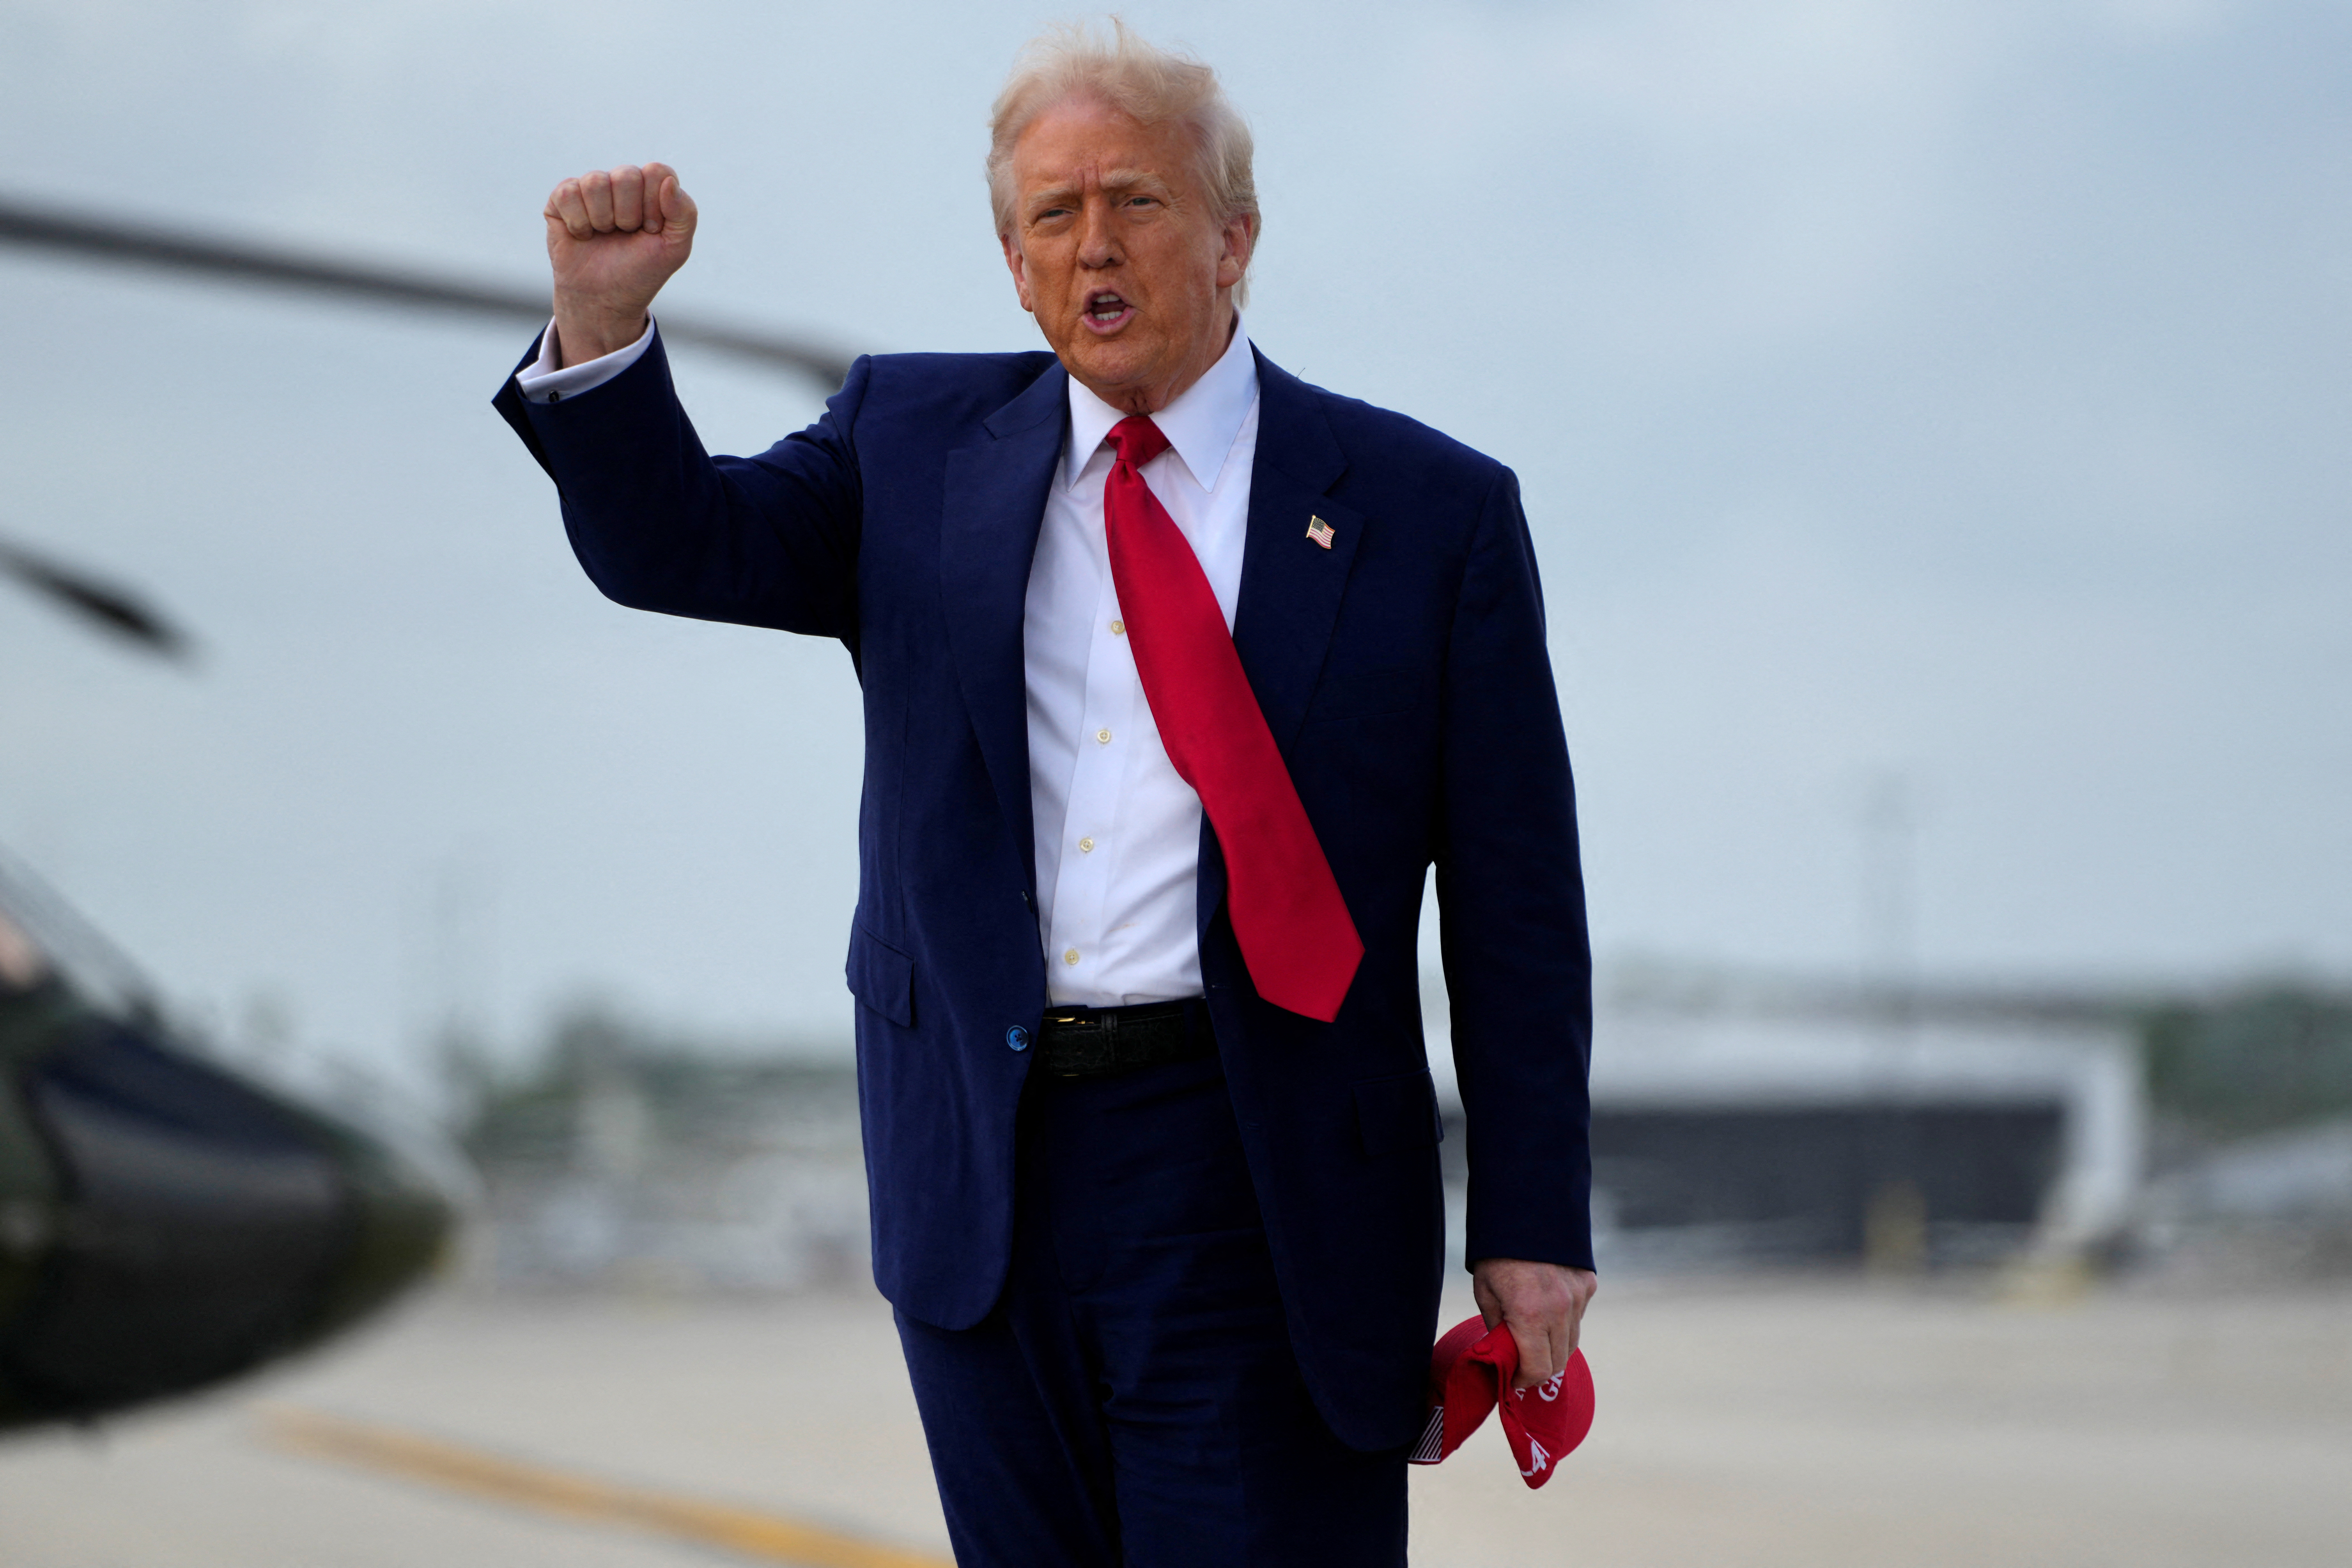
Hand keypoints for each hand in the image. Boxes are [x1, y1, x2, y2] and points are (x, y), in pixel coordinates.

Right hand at [543, 162, 697, 366]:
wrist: (605, 298)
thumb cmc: (641, 271)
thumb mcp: (675, 249)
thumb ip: (685, 214)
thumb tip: (669, 182)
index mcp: (651, 188)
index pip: (656, 171)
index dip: (654, 205)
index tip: (652, 230)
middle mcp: (621, 182)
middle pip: (626, 175)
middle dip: (629, 216)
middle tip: (626, 235)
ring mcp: (591, 188)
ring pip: (595, 182)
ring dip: (603, 220)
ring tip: (604, 235)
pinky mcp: (563, 198)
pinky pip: (568, 193)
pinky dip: (578, 223)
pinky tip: (583, 236)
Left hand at [1470, 1257, 1596, 1389]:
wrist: (1523, 1211)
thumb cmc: (1496, 1255)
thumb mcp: (1486, 1294)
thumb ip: (1498, 1330)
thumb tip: (1504, 1357)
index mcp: (1530, 1314)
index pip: (1539, 1370)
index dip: (1524, 1380)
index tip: (1513, 1379)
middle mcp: (1560, 1309)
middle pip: (1559, 1361)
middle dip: (1539, 1368)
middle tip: (1521, 1363)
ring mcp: (1578, 1297)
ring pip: (1572, 1341)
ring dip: (1553, 1346)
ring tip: (1533, 1335)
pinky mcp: (1588, 1284)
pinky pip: (1578, 1316)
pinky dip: (1565, 1321)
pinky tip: (1547, 1307)